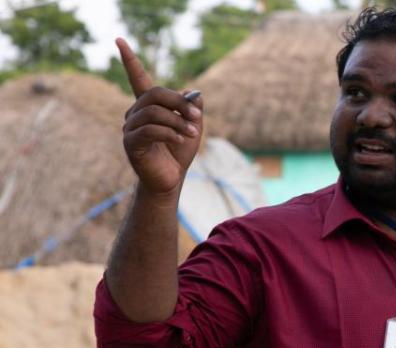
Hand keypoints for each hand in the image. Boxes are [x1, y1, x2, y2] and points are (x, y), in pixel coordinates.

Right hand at [117, 38, 202, 195]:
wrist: (171, 179)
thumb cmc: (179, 152)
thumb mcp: (192, 127)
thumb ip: (194, 108)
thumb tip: (195, 92)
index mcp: (148, 106)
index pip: (137, 78)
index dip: (129, 60)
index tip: (119, 40)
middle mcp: (135, 113)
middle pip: (154, 94)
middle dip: (178, 102)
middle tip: (196, 115)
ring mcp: (130, 127)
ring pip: (153, 112)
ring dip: (177, 120)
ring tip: (192, 133)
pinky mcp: (131, 142)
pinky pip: (150, 129)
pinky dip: (169, 132)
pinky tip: (181, 140)